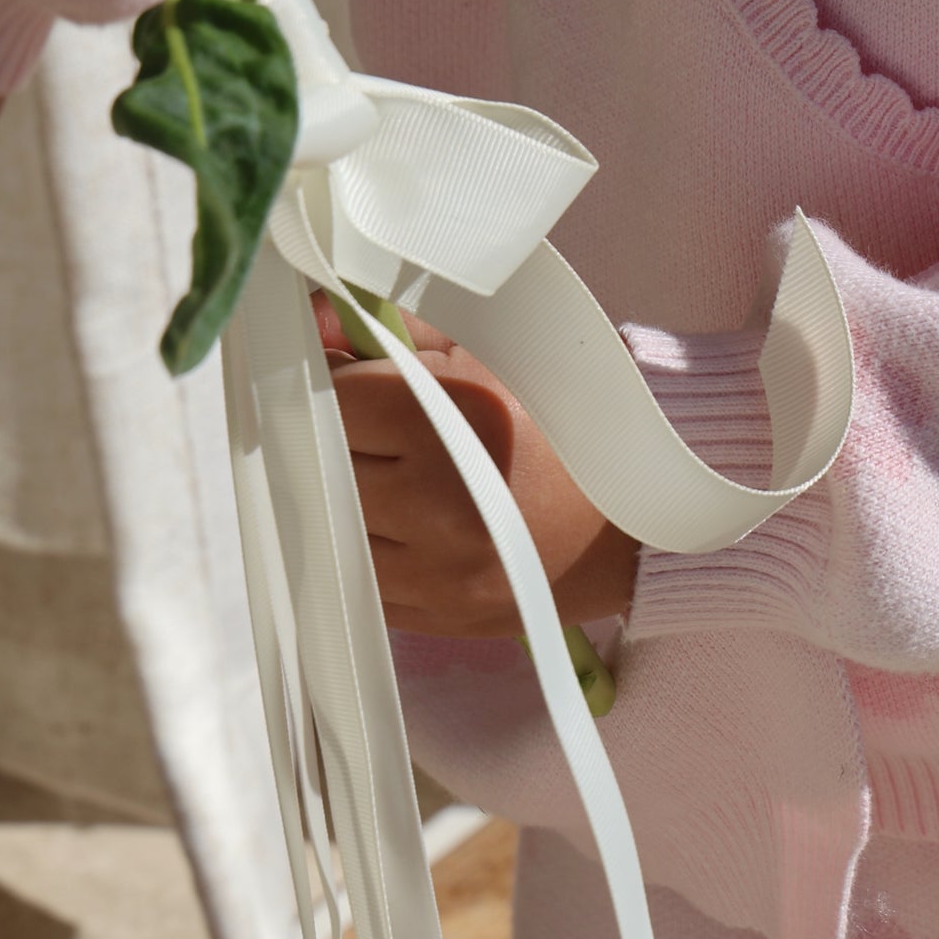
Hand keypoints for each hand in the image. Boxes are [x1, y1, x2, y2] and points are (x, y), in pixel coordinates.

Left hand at [312, 292, 639, 638]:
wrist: (627, 518)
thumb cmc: (556, 418)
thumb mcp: (483, 352)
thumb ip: (391, 329)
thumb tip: (310, 320)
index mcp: (460, 423)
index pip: (336, 399)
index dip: (335, 382)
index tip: (353, 377)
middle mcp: (443, 507)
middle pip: (324, 466)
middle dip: (336, 441)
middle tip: (367, 424)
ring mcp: (439, 574)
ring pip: (331, 530)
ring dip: (344, 499)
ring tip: (385, 473)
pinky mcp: (438, 618)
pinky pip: (361, 581)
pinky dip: (367, 548)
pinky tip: (402, 522)